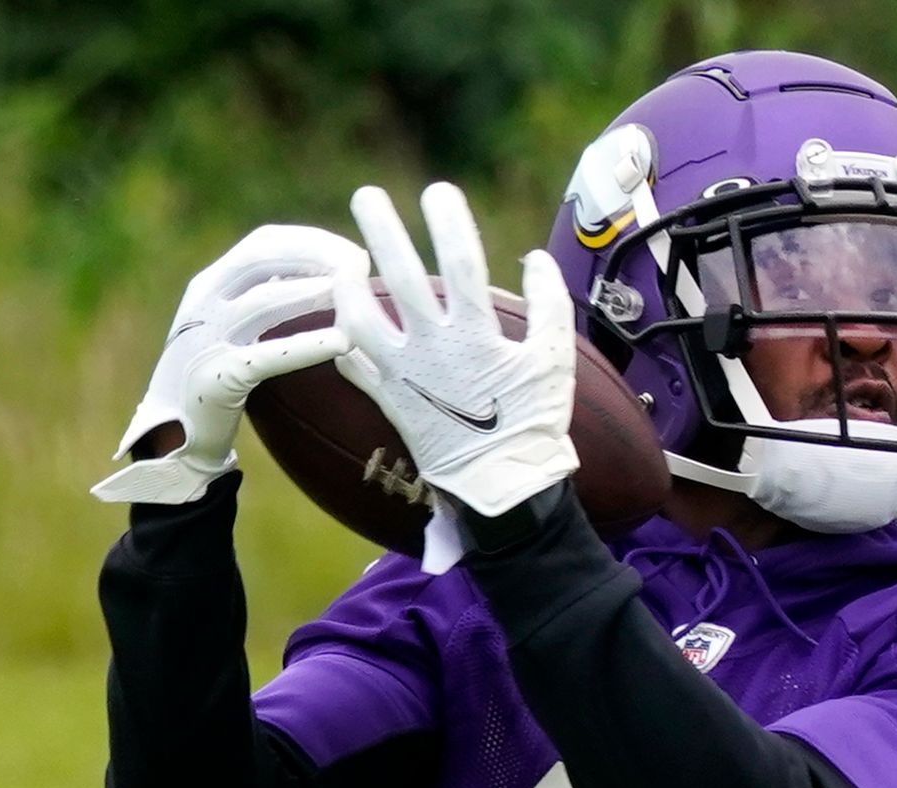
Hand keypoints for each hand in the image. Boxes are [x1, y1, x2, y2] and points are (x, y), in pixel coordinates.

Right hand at [91, 225, 367, 503]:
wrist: (174, 434)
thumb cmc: (220, 376)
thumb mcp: (235, 326)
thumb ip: (269, 297)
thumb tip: (332, 277)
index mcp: (211, 283)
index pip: (264, 243)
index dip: (313, 241)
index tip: (355, 254)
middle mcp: (203, 303)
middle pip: (262, 258)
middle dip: (316, 255)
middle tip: (361, 267)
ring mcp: (205, 338)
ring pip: (262, 301)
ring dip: (311, 291)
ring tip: (353, 293)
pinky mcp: (216, 377)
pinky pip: (265, 356)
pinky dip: (306, 345)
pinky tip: (341, 342)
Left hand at [329, 183, 578, 518]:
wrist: (502, 486)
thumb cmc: (535, 423)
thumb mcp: (556, 360)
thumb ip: (549, 304)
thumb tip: (534, 259)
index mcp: (476, 333)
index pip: (459, 262)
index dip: (448, 222)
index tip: (438, 191)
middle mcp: (433, 348)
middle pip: (400, 276)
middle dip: (382, 230)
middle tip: (365, 195)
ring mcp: (405, 375)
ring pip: (360, 321)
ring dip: (348, 287)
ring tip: (344, 265)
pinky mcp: (390, 401)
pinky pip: (356, 367)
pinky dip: (345, 345)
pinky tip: (340, 328)